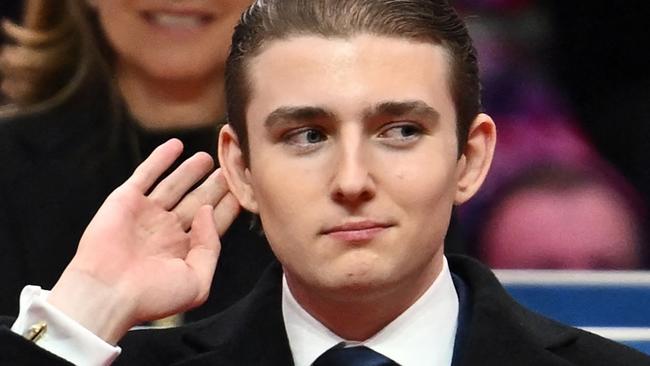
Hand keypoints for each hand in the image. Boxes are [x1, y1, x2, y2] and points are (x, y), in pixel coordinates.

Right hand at [47, 139, 239, 343]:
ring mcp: (146, 214)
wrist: (107, 293)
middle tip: (231, 167)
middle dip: (214, 186)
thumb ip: (211, 247)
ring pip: (175, 185)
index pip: (212, 224)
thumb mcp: (198, 281)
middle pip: (197, 201)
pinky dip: (161, 158)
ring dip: (191, 170)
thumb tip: (209, 212)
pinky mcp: (126, 200)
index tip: (244, 190)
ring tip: (209, 157)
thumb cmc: (153, 295)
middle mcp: (166, 231)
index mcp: (184, 251)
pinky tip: (176, 145)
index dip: (227, 207)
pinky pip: (146, 174)